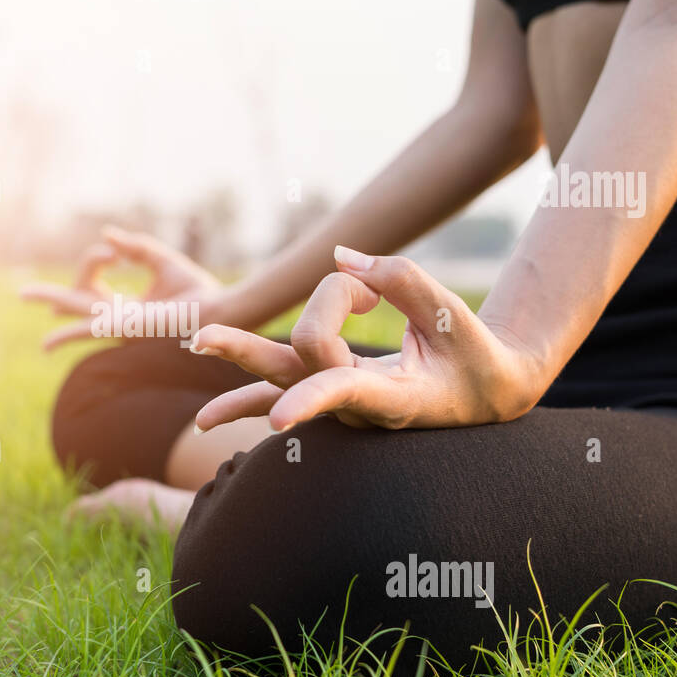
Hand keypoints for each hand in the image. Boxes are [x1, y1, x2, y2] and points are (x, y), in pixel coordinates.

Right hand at [21, 226, 226, 350]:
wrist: (218, 310)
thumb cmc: (196, 291)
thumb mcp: (161, 260)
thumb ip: (135, 247)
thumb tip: (107, 236)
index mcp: (125, 307)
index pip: (93, 281)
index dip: (94, 258)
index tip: (114, 251)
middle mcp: (117, 318)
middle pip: (75, 304)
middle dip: (49, 298)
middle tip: (21, 293)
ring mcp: (118, 325)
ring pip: (75, 315)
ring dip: (51, 304)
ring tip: (24, 296)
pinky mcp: (125, 330)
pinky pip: (89, 332)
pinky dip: (67, 336)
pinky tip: (47, 342)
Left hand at [192, 246, 545, 431]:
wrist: (483, 395)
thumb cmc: (474, 354)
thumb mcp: (454, 316)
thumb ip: (402, 280)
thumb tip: (341, 257)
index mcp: (393, 398)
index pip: (342, 390)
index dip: (310, 400)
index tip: (279, 418)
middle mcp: (355, 405)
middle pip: (291, 368)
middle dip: (249, 348)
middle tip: (201, 336)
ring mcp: (337, 402)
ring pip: (277, 376)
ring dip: (237, 359)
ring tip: (193, 344)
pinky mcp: (328, 391)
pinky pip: (281, 389)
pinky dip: (246, 399)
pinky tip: (207, 419)